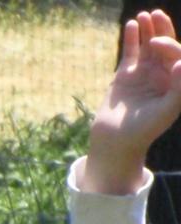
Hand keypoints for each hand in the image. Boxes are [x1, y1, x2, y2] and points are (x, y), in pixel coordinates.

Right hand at [85, 9, 180, 194]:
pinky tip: (132, 25)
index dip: (170, 45)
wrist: (116, 141)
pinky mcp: (125, 75)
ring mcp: (143, 73)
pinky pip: (130, 52)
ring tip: (145, 15)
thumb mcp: (167, 110)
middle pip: (166, 45)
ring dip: (148, 29)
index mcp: (175, 81)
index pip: (178, 55)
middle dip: (163, 29)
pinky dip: (132, 38)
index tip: (156, 43)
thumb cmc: (144, 130)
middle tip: (156, 15)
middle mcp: (162, 74)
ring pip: (148, 45)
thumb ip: (179, 87)